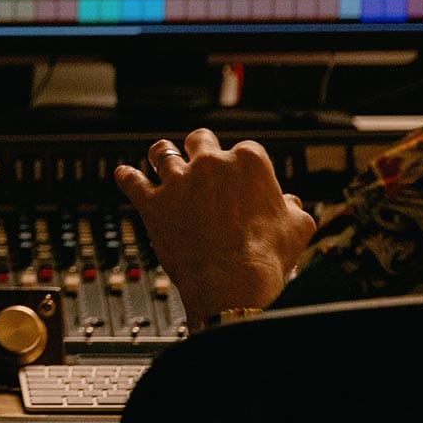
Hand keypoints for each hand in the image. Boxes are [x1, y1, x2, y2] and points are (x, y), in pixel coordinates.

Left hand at [113, 128, 316, 328]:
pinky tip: (124, 175)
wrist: (232, 283)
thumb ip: (292, 208)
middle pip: (200, 140)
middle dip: (200, 148)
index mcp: (248, 162)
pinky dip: (127, 177)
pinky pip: (131, 181)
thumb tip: (290, 203)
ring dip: (161, 155)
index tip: (238, 176)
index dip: (240, 163)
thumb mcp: (297, 227)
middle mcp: (210, 164)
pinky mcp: (153, 201)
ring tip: (159, 159)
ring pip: (161, 152)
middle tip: (199, 159)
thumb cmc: (266, 257)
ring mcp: (178, 180)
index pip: (244, 149)